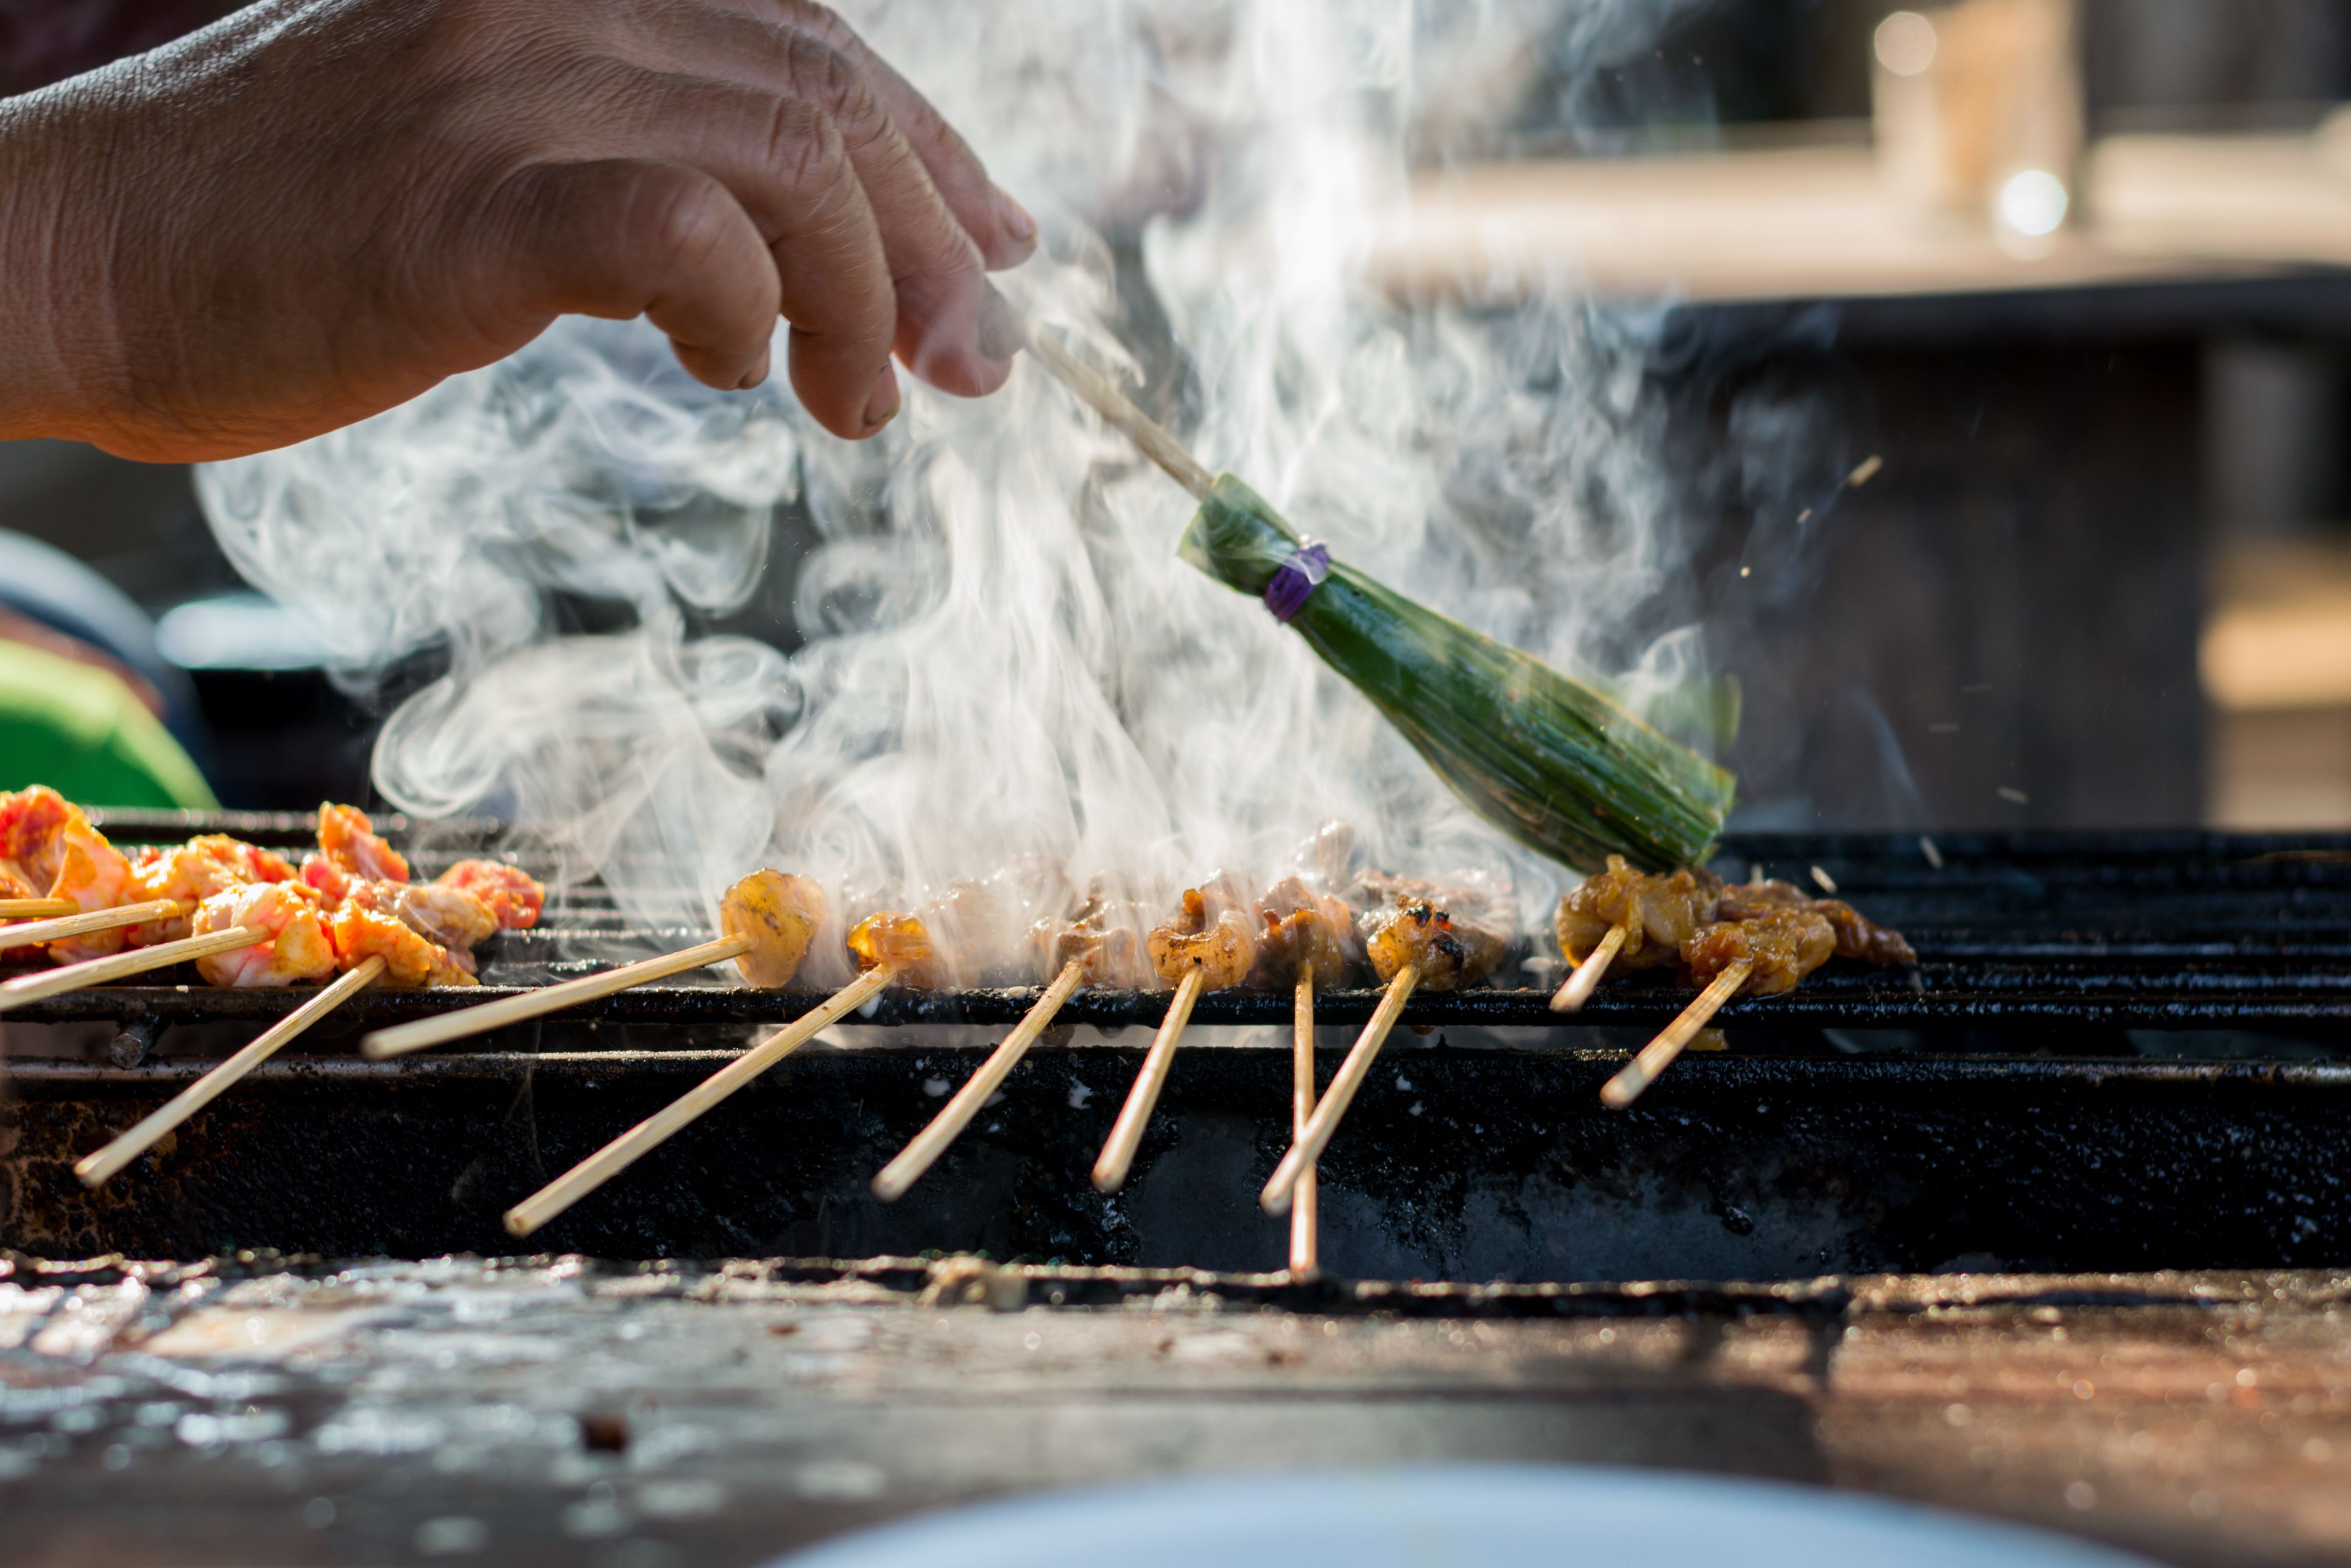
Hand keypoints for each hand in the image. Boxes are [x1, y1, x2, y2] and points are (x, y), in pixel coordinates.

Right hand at [0, 0, 1035, 458]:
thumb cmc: (286, 225)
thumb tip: (791, 243)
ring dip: (862, 298)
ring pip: (783, 164)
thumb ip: (638, 149)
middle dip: (929, 246)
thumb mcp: (483, 140)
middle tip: (967, 365)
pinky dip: (744, 307)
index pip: (813, 41)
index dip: (931, 151)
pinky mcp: (465, 198)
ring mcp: (504, 83)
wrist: (84, 252)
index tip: (998, 247)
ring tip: (863, 403)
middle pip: (825, 101)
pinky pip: (679, 229)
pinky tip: (738, 370)